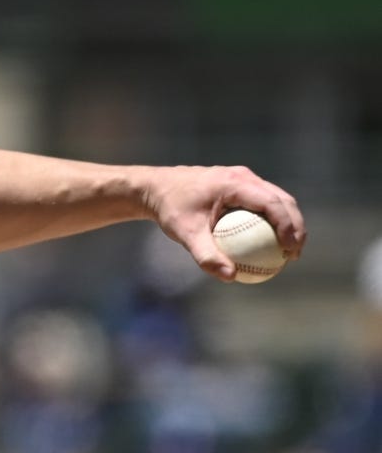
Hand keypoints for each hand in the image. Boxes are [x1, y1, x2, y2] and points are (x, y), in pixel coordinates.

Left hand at [142, 165, 305, 281]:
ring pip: (276, 198)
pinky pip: (263, 201)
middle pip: (283, 199)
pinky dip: (272, 219)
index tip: (291, 251)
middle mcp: (243, 176)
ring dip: (288, 222)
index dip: (290, 226)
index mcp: (235, 183)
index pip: (273, 203)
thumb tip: (230, 276)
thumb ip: (206, 255)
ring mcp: (242, 177)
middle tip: (295, 255)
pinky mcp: (239, 184)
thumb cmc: (170, 209)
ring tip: (288, 251)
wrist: (155, 188)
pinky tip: (268, 244)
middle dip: (297, 226)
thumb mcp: (184, 234)